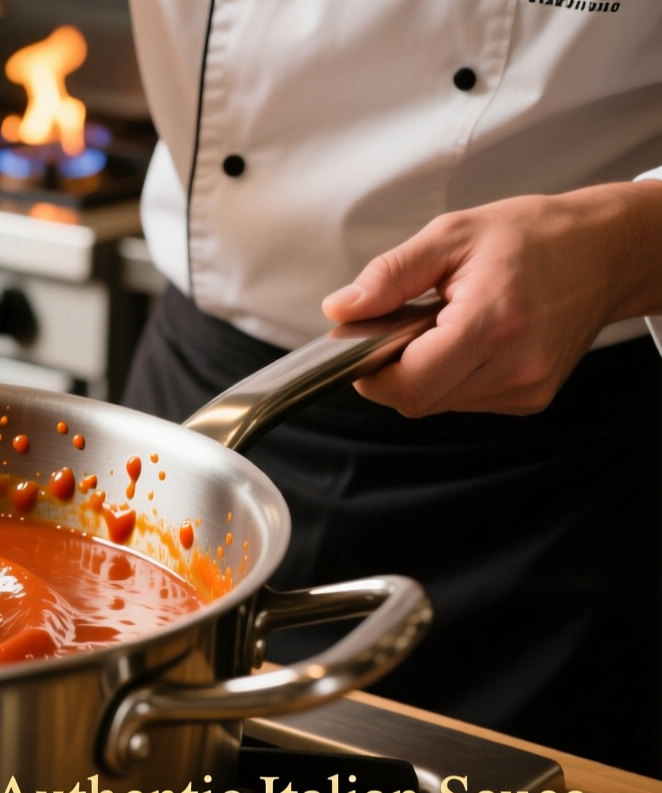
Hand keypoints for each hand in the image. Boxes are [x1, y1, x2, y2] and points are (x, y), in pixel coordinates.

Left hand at [322, 181, 661, 416]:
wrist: (605, 251)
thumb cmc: (533, 236)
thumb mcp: (451, 236)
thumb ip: (388, 276)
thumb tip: (340, 309)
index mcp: (493, 322)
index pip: (408, 385)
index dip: (371, 371)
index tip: (365, 340)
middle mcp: (516, 367)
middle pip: (417, 400)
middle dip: (394, 368)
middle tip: (407, 322)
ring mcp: (527, 388)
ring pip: (438, 403)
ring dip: (424, 371)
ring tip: (446, 323)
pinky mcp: (531, 398)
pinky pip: (465, 400)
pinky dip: (451, 375)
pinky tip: (469, 338)